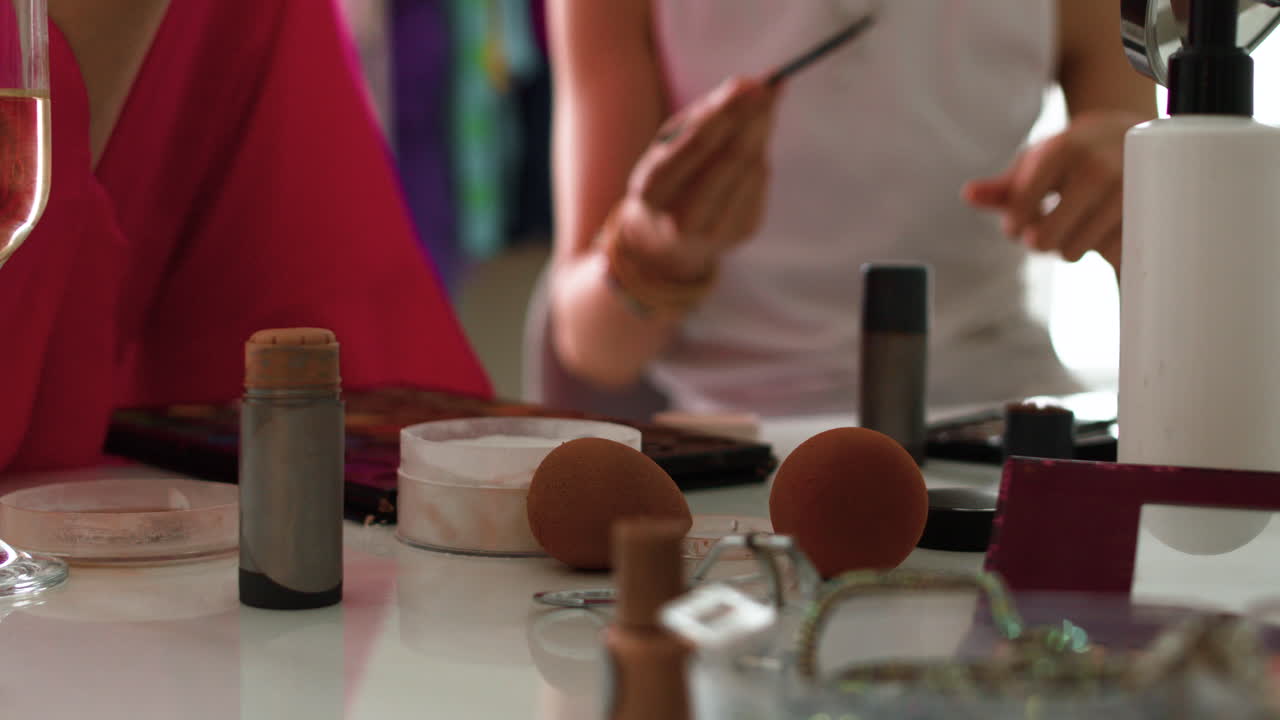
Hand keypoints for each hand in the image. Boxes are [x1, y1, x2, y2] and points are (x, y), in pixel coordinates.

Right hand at [612, 76, 778, 282]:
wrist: (666, 240)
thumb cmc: (670, 175)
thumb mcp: (670, 143)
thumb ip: (707, 113)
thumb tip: (752, 85)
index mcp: (654, 190)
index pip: (698, 144)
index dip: (730, 112)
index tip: (753, 84)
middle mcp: (682, 217)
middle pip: (731, 159)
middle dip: (753, 119)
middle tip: (769, 88)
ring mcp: (716, 230)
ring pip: (752, 169)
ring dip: (761, 133)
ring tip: (761, 110)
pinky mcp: (743, 231)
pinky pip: (760, 182)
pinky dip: (760, 157)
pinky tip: (750, 150)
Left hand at [963, 111, 1146, 269]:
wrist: (1135, 139)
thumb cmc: (1074, 155)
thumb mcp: (1038, 161)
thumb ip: (1002, 185)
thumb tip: (968, 195)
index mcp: (1064, 149)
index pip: (1021, 206)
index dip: (1013, 225)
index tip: (1015, 227)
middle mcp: (1098, 168)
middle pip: (1044, 239)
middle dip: (1038, 240)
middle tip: (1044, 231)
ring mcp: (1128, 193)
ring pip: (1073, 252)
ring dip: (1067, 246)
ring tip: (1076, 225)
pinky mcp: (1149, 215)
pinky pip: (1106, 256)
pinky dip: (1099, 249)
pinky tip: (1103, 227)